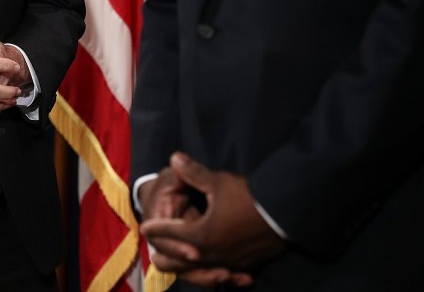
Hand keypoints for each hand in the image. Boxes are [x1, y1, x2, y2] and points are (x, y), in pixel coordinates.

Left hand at [141, 152, 285, 285]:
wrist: (286, 215)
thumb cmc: (248, 197)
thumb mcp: (217, 182)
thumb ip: (192, 172)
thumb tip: (174, 157)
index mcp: (200, 235)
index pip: (170, 233)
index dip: (156, 228)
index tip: (144, 226)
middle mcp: (211, 254)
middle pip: (179, 261)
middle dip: (165, 255)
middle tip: (154, 252)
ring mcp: (229, 262)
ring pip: (199, 270)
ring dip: (185, 266)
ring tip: (176, 261)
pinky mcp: (245, 265)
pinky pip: (220, 272)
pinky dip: (209, 271)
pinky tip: (209, 266)